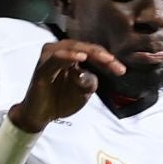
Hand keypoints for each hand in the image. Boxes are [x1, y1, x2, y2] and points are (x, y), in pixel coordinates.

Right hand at [12, 39, 126, 130]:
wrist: (41, 116)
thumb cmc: (60, 101)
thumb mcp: (83, 93)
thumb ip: (90, 81)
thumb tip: (92, 74)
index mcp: (71, 56)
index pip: (92, 52)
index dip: (107, 60)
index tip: (121, 70)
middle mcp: (59, 52)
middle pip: (85, 47)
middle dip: (102, 55)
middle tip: (116, 65)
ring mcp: (50, 58)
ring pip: (72, 48)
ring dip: (89, 52)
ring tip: (105, 59)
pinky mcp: (42, 67)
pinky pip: (56, 58)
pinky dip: (69, 57)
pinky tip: (81, 58)